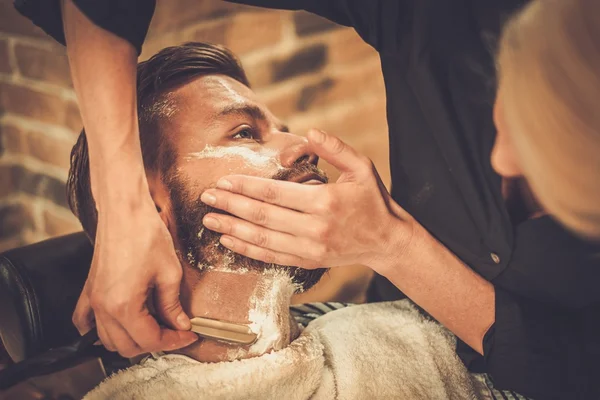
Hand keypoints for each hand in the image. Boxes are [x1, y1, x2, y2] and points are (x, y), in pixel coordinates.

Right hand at [72, 198, 197, 357]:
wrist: (125, 210)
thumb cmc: (146, 234)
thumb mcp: (170, 272)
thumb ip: (172, 304)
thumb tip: (180, 324)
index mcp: (124, 305)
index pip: (149, 340)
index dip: (173, 341)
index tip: (188, 335)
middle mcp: (104, 307)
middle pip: (127, 346)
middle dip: (154, 342)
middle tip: (175, 331)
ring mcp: (93, 300)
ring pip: (108, 339)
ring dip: (131, 339)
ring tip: (154, 326)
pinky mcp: (89, 289)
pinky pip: (83, 321)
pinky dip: (97, 331)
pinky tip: (116, 326)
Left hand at [199, 129, 414, 273]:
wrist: (387, 241)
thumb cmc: (372, 200)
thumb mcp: (361, 167)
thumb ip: (335, 148)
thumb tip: (310, 131)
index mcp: (325, 201)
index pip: (274, 193)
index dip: (245, 187)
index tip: (223, 181)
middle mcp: (314, 228)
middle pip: (262, 216)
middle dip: (231, 206)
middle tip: (206, 197)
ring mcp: (310, 248)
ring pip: (262, 239)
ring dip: (233, 229)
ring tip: (209, 220)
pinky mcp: (308, 261)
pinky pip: (271, 256)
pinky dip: (248, 249)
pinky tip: (229, 240)